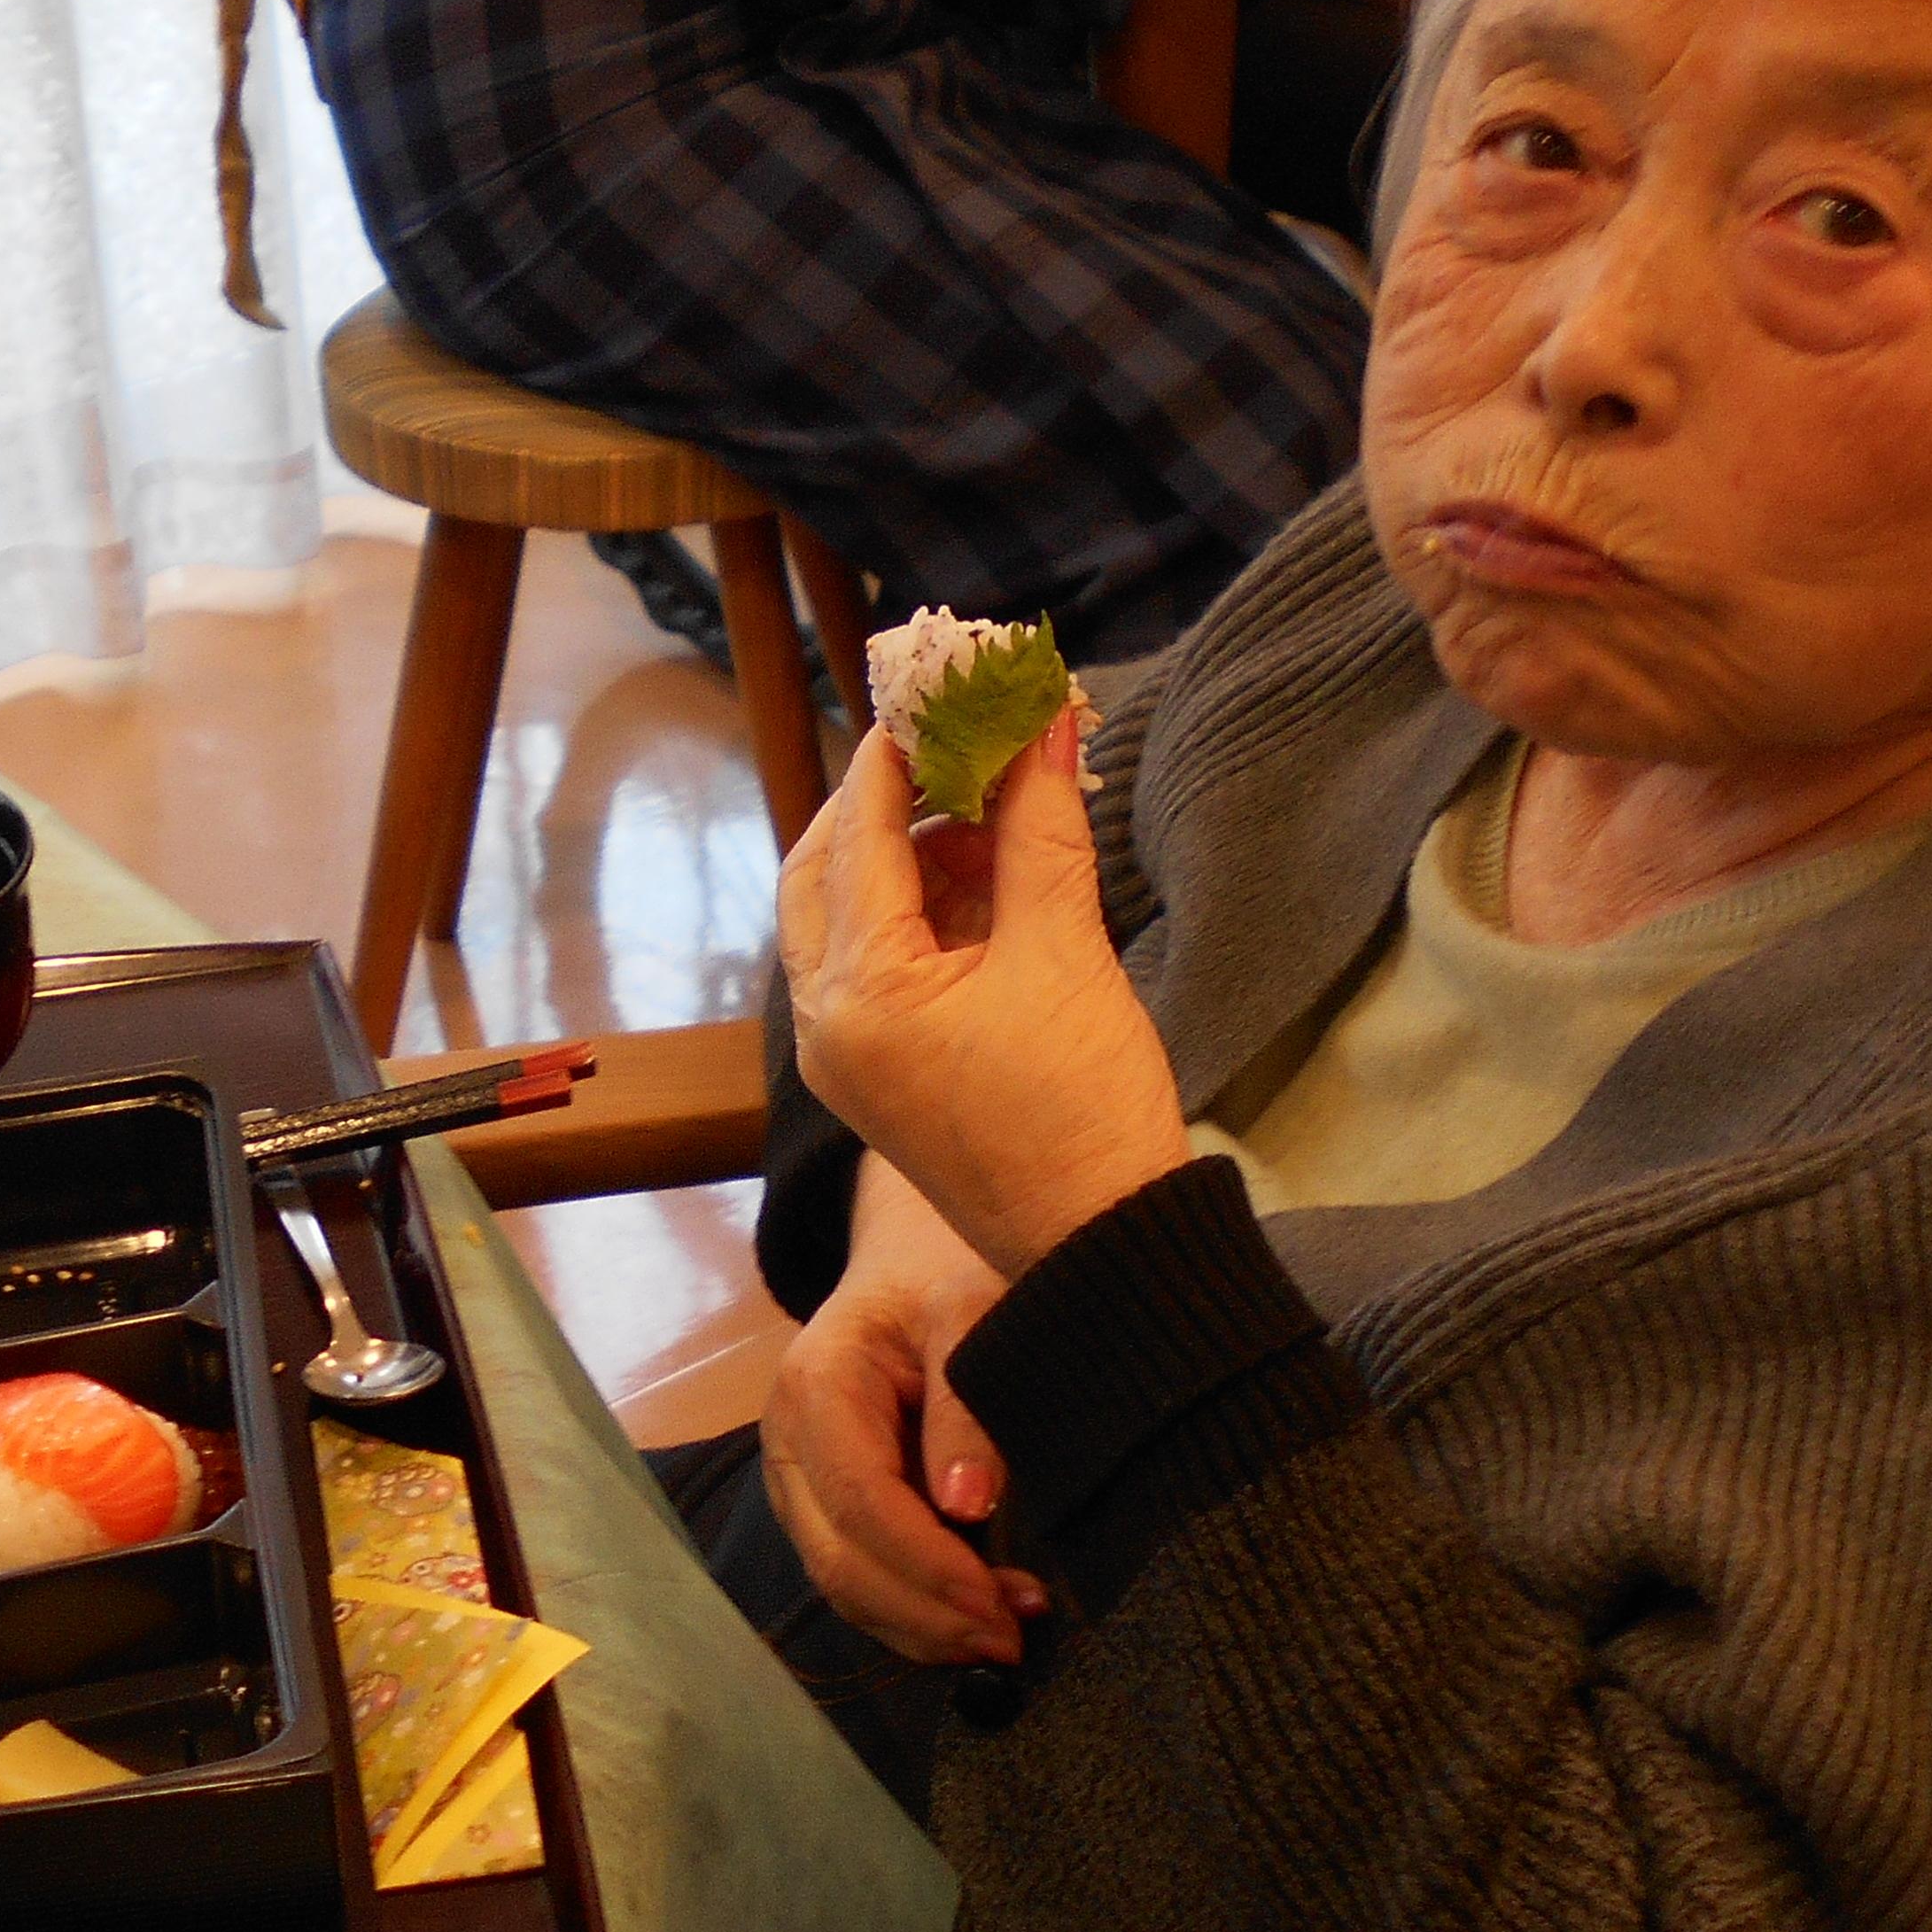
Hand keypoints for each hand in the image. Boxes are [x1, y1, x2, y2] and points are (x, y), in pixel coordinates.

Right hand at [760, 1168, 1047, 1665]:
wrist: (908, 1262)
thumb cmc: (943, 1275)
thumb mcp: (969, 1311)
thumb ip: (966, 1402)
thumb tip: (966, 1506)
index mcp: (816, 1388)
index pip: (861, 1502)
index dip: (927, 1565)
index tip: (999, 1603)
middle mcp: (786, 1444)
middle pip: (840, 1561)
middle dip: (927, 1614)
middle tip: (1014, 1640)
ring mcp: (795, 1483)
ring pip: (842, 1584)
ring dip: (923, 1626)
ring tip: (1007, 1636)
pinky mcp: (819, 1508)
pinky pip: (855, 1577)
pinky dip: (913, 1612)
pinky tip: (977, 1618)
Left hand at [777, 706, 1194, 1278]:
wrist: (1105, 1247)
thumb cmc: (1086, 1110)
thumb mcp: (1067, 950)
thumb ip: (1043, 827)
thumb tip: (1043, 717)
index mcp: (856, 994)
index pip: (860, 835)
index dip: (903, 750)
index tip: (939, 683)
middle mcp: (828, 1024)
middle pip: (826, 871)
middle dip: (888, 799)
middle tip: (953, 738)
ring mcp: (850, 1054)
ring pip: (851, 915)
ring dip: (914, 850)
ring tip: (996, 797)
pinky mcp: (886, 1072)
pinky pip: (883, 962)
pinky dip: (928, 907)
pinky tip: (995, 868)